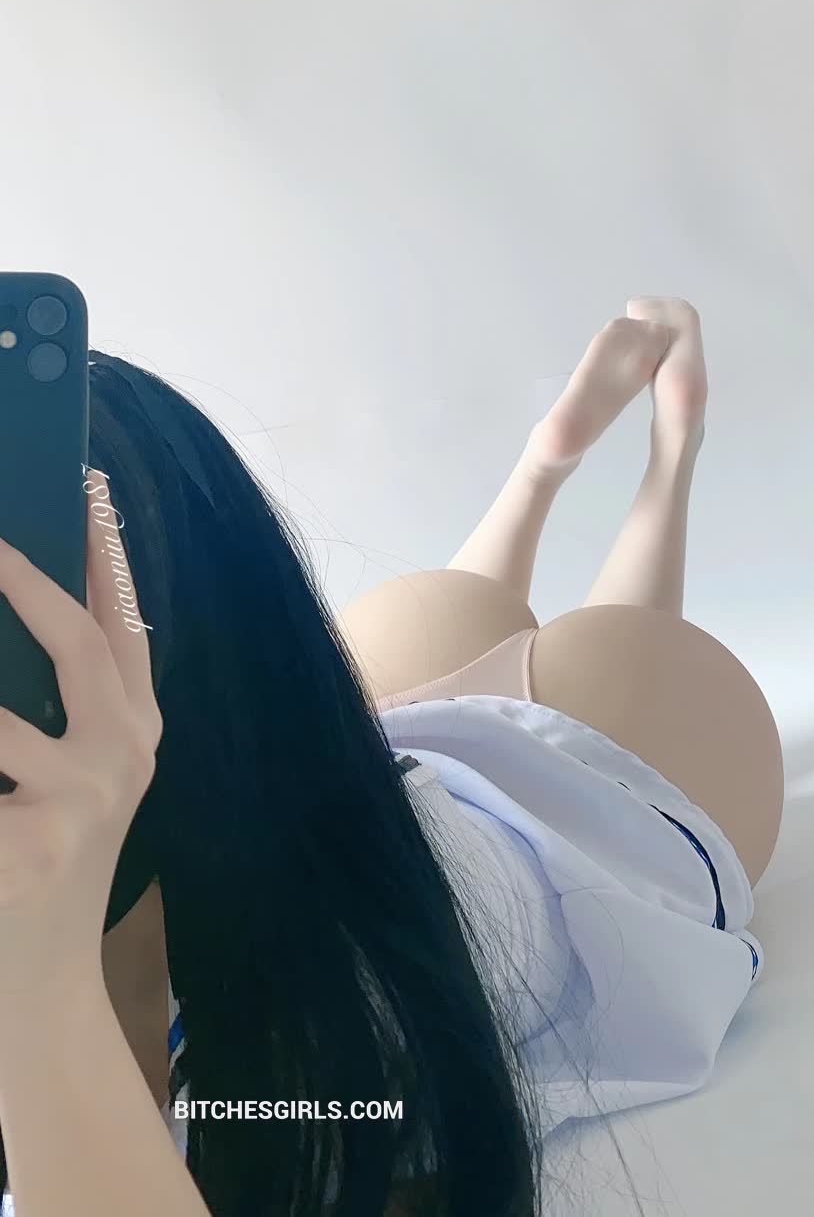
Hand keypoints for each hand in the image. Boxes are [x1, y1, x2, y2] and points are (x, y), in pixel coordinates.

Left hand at [0, 470, 161, 1002]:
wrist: (40, 994)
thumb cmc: (44, 859)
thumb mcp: (76, 773)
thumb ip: (66, 695)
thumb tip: (16, 594)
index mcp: (136, 726)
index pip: (122, 616)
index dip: (103, 548)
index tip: (84, 482)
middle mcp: (125, 754)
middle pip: (77, 640)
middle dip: (23, 580)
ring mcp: (82, 805)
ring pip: (1, 719)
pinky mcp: (30, 851)